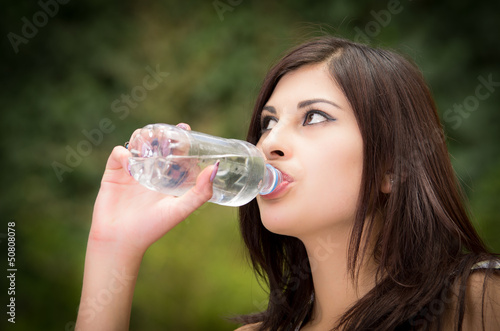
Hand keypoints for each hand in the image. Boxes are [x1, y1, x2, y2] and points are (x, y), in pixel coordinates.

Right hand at [89, 123, 214, 255]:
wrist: (120, 241)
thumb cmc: (152, 228)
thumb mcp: (180, 210)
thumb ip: (199, 193)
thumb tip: (215, 168)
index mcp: (168, 178)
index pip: (176, 152)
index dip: (181, 140)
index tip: (186, 129)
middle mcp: (151, 171)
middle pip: (157, 144)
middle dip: (162, 134)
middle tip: (169, 131)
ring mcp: (132, 170)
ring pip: (138, 144)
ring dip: (143, 138)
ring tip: (151, 141)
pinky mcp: (114, 172)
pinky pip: (119, 154)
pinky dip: (125, 153)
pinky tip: (131, 163)